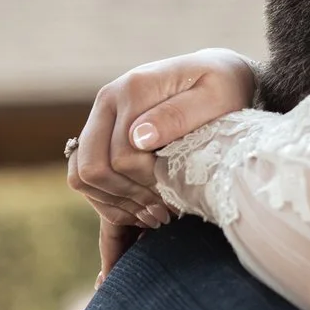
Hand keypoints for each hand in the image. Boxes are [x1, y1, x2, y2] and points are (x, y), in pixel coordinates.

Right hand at [68, 48, 258, 276]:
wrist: (222, 77)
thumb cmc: (227, 86)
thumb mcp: (219, 93)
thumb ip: (180, 113)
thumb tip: (138, 137)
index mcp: (130, 90)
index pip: (120, 155)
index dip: (147, 184)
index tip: (176, 199)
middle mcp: (106, 103)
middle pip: (91, 169)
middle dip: (127, 198)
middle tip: (165, 215)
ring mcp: (100, 122)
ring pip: (82, 178)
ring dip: (115, 206)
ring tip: (157, 218)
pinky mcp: (103, 140)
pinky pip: (86, 180)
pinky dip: (106, 206)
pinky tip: (131, 232)